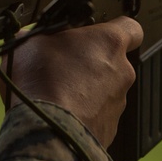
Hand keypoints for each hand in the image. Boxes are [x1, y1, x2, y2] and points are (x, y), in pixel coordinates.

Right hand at [0, 16, 143, 147]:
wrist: (46, 132)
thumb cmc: (42, 82)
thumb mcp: (29, 42)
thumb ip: (40, 35)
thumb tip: (31, 37)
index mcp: (109, 43)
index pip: (131, 28)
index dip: (115, 30)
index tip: (99, 35)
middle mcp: (123, 72)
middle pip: (112, 63)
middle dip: (90, 64)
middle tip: (63, 68)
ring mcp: (118, 104)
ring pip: (105, 92)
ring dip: (86, 92)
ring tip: (56, 95)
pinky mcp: (110, 130)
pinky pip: (97, 117)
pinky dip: (82, 115)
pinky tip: (60, 115)